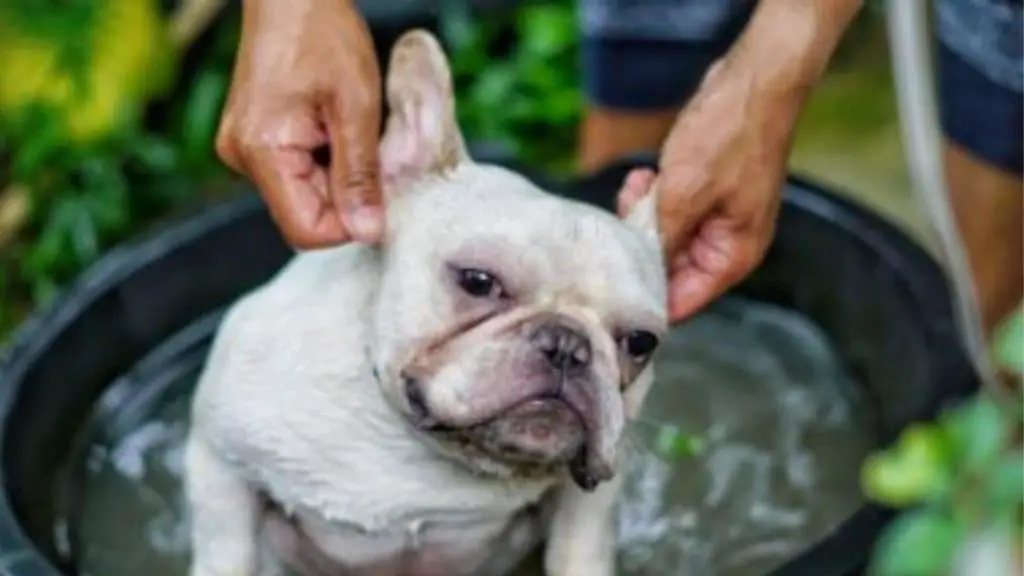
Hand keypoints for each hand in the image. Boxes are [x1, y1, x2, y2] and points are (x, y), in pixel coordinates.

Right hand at [216, 0, 383, 248]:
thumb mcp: (356, 106)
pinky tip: (334, 124)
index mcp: (262, 152)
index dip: (350, 221)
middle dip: (346, 194)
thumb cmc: (322, 33)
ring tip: (348, 127)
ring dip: (338, 174)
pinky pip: (298, 172)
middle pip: (306, 215)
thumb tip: (368, 232)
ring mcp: (245, 149)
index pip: (308, 230)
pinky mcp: (255, 140)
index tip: (378, 186)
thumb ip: (360, 175)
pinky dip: (326, 158)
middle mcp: (243, 158)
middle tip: (368, 146)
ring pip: (305, 195)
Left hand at [617, 59, 800, 322]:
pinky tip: (644, 175)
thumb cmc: (729, 136)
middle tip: (625, 217)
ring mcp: (716, 218)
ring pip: (664, 238)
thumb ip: (660, 242)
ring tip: (636, 186)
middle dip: (640, 247)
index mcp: (732, 256)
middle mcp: (726, 244)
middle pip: (669, 271)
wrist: (752, 82)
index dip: (646, 299)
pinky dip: (652, 197)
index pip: (682, 303)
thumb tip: (636, 277)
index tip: (612, 284)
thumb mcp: (683, 195)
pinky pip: (669, 211)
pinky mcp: (704, 194)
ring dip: (642, 216)